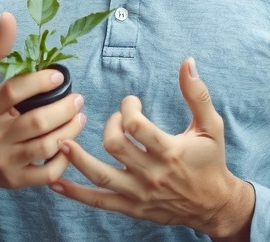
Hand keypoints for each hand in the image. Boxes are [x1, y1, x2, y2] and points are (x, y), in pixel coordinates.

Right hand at [0, 12, 86, 219]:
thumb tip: (8, 16)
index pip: (13, 91)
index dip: (39, 81)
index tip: (59, 75)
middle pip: (36, 121)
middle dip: (64, 109)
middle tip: (79, 98)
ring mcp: (4, 160)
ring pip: (45, 147)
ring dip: (69, 131)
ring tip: (79, 117)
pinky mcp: (14, 181)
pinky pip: (46, 174)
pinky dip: (62, 160)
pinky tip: (69, 144)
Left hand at [50, 58, 254, 240]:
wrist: (214, 204)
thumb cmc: (211, 161)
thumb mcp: (211, 126)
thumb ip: (197, 94)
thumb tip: (187, 63)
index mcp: (170, 151)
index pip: (137, 126)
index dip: (128, 107)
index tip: (131, 102)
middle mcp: (152, 174)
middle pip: (116, 146)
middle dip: (109, 124)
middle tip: (114, 118)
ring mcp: (140, 194)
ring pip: (101, 177)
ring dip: (78, 160)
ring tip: (61, 143)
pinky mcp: (132, 207)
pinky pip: (99, 201)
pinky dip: (76, 193)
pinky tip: (55, 182)